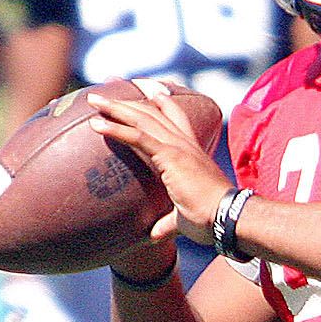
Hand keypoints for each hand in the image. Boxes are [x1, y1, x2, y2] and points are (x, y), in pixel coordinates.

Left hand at [88, 82, 229, 246]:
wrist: (227, 217)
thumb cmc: (211, 219)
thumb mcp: (184, 218)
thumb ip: (167, 222)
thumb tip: (154, 234)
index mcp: (191, 150)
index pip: (173, 115)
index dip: (158, 99)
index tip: (144, 87)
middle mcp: (185, 142)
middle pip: (152, 110)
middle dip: (127, 98)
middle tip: (105, 89)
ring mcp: (178, 147)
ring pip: (143, 118)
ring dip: (115, 108)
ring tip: (93, 100)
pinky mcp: (171, 156)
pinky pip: (139, 137)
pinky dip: (117, 129)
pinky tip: (97, 125)